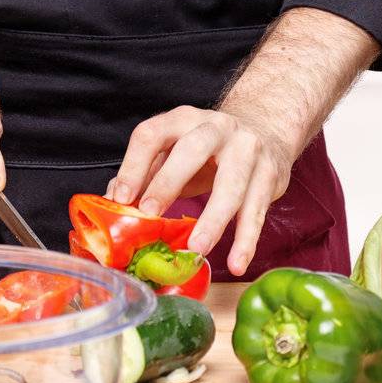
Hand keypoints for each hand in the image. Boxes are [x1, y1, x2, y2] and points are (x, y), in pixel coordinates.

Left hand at [106, 105, 294, 274]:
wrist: (265, 127)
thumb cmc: (209, 149)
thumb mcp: (175, 151)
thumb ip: (146, 174)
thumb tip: (111, 204)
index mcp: (182, 119)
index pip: (152, 134)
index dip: (133, 166)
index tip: (121, 199)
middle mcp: (216, 127)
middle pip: (191, 150)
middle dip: (169, 182)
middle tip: (151, 214)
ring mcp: (247, 148)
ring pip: (231, 183)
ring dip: (213, 219)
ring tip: (197, 249)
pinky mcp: (270, 174)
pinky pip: (257, 209)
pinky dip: (247, 239)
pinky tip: (236, 262)